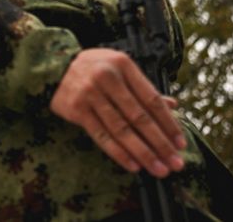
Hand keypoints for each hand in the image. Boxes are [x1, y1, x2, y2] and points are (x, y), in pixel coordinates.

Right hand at [49, 48, 186, 177]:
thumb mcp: (119, 68)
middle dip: (161, 144)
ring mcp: (90, 94)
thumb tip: (173, 106)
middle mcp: (107, 78)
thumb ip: (144, 88)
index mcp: (122, 65)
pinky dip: (119, 153)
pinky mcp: (77, 109)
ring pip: (122, 130)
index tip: (181, 143)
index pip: (152, 99)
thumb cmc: (93, 68)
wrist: (52, 66)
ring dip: (144, 153)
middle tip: (176, 163)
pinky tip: (134, 165)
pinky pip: (102, 136)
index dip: (169, 124)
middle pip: (140, 118)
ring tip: (159, 169)